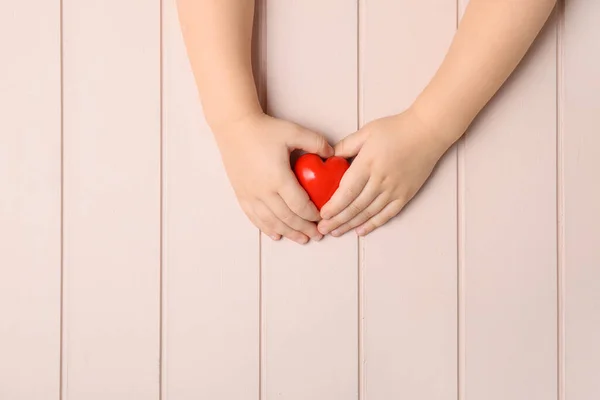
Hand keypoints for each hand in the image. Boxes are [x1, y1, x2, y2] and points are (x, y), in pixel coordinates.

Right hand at [214, 112, 332, 243]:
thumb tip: (332, 154)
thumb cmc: (264, 129)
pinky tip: (276, 235)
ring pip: (271, 222)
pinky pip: (254, 217)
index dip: (313, 215)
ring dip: (288, 233)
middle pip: (287, 218)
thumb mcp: (294, 132)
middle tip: (317, 235)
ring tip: (301, 239)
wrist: (234, 127)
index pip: (300, 205)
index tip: (322, 218)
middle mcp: (263, 191)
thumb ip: (316, 142)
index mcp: (278, 178)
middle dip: (304, 229)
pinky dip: (266, 228)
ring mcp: (250, 194)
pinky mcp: (241, 194)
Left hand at [317, 110, 450, 236]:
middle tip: (323, 229)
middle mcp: (380, 180)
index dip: (334, 206)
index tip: (322, 214)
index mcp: (367, 164)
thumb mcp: (366, 132)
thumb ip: (346, 145)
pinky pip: (387, 214)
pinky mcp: (405, 195)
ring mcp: (394, 189)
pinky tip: (361, 230)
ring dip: (351, 225)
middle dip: (337, 220)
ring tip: (337, 232)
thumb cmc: (397, 129)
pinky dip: (373, 224)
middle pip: (355, 206)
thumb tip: (328, 157)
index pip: (347, 191)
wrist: (428, 132)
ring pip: (369, 213)